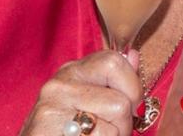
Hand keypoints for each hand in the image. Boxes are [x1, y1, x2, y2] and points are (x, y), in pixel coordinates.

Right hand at [18, 50, 141, 135]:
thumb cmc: (66, 132)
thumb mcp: (89, 102)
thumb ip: (112, 82)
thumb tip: (135, 55)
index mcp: (72, 71)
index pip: (114, 61)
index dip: (132, 87)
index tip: (129, 108)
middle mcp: (60, 82)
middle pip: (120, 96)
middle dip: (125, 121)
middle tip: (111, 131)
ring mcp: (53, 103)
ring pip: (115, 115)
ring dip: (115, 135)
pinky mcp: (48, 124)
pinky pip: (102, 134)